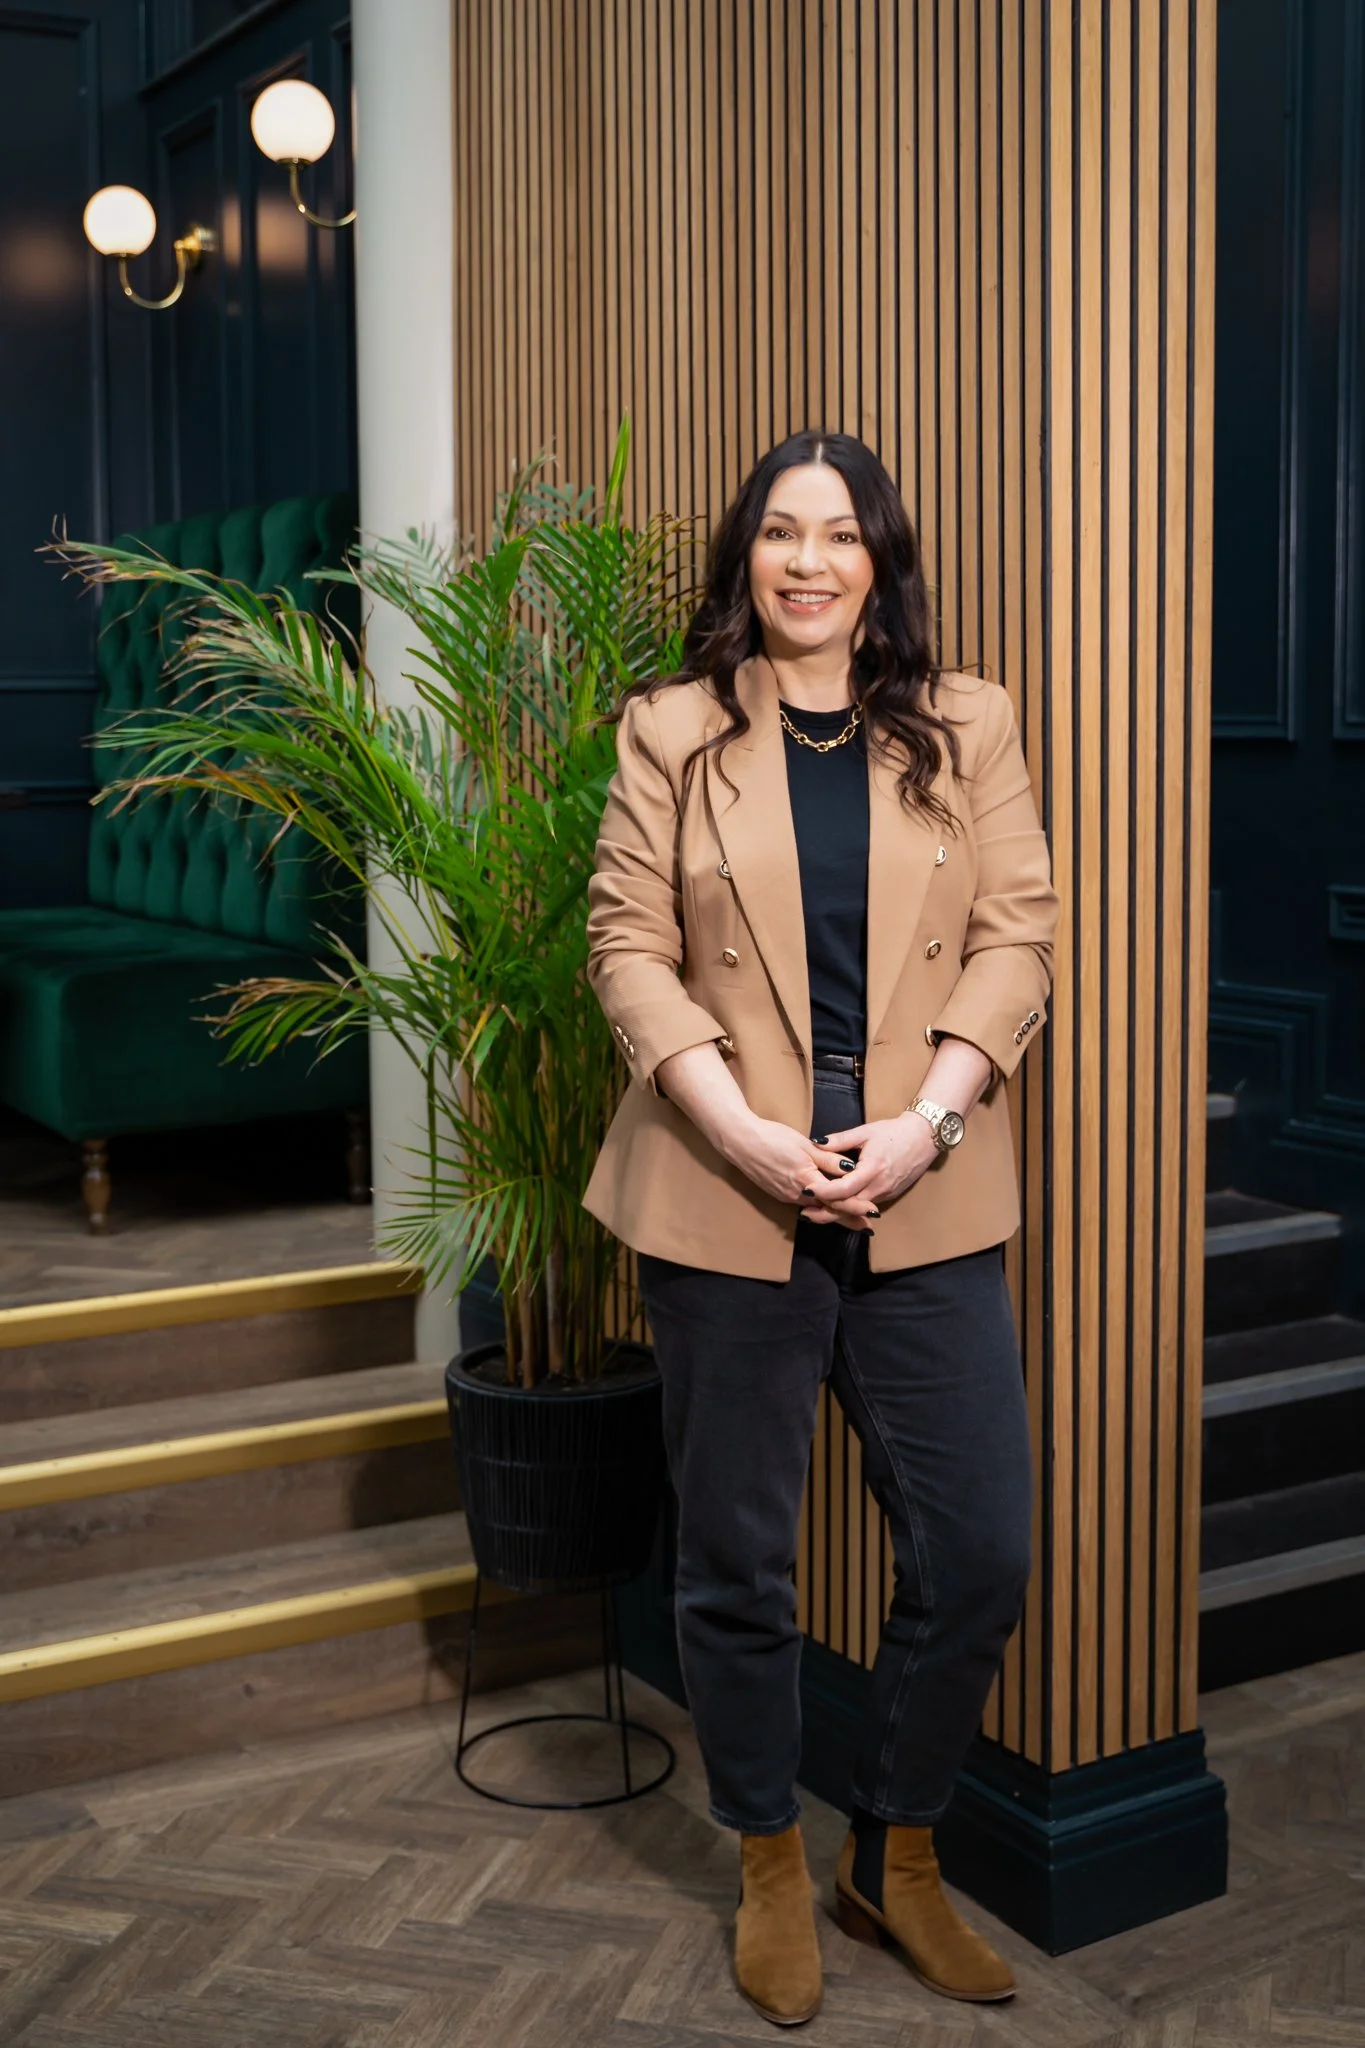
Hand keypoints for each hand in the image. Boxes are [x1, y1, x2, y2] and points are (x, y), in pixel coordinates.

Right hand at [715, 1111, 870, 1220]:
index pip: (838, 1200)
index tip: (872, 1214)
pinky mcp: (779, 1193)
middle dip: (848, 1219)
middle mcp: (797, 1194)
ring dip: (833, 1214)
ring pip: (815, 1209)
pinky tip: (824, 1207)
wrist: (741, 1142)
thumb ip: (828, 1159)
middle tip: (867, 1228)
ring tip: (852, 1220)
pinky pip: (803, 1204)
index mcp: (807, 1181)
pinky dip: (818, 1208)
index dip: (857, 1208)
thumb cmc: (773, 1138)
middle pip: (828, 1210)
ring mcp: (786, 1196)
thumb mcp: (805, 1145)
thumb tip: (851, 1169)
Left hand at [802, 1111, 941, 1224]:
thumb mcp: (865, 1132)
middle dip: (826, 1211)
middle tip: (804, 1213)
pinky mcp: (890, 1195)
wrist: (924, 1137)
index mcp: (872, 1168)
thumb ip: (840, 1139)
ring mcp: (886, 1193)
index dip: (824, 1192)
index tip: (807, 1190)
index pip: (844, 1189)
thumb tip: (816, 1142)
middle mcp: (880, 1185)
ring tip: (815, 1212)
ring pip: (858, 1209)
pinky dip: (850, 1208)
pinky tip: (836, 1207)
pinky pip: (866, 1206)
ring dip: (837, 1212)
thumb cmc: (894, 1132)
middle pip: (849, 1206)